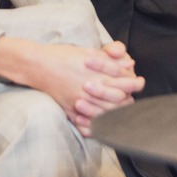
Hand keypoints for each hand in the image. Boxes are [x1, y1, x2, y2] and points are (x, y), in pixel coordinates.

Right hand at [26, 42, 143, 136]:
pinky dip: (97, 123)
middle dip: (128, 98)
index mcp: (94, 73)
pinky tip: (105, 121)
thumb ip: (108, 60)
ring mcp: (78, 101)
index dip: (133, 83)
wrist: (37, 65)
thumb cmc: (61, 55)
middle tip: (134, 96)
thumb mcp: (86, 53)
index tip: (140, 82)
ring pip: (104, 112)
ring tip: (123, 107)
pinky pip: (87, 121)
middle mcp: (88, 89)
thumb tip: (129, 64)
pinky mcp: (70, 109)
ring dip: (116, 111)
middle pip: (116, 99)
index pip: (121, 81)